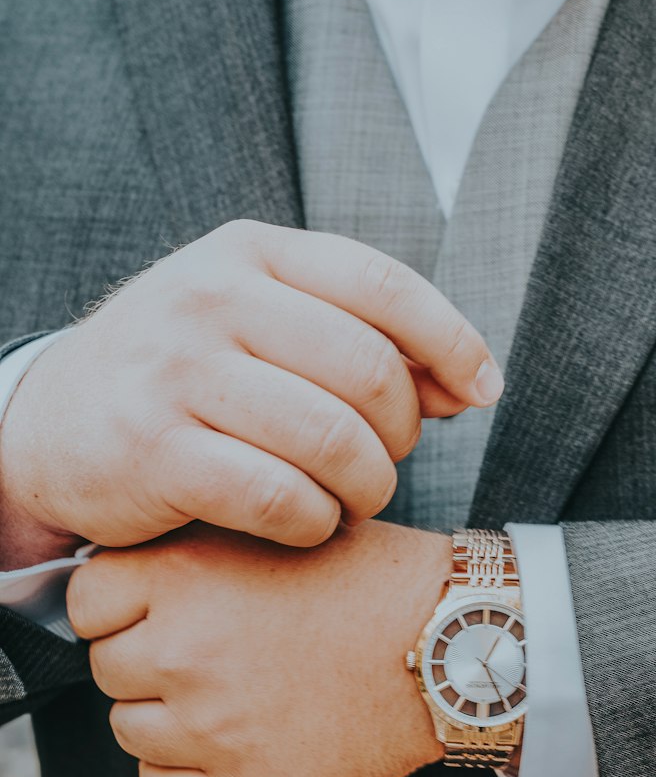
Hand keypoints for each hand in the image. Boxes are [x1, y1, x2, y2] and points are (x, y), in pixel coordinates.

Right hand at [0, 222, 501, 563]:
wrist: (52, 428)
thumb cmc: (180, 378)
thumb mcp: (256, 325)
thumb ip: (354, 338)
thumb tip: (470, 383)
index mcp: (250, 252)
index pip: (383, 284)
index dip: (452, 341)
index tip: (482, 391)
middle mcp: (213, 297)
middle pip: (370, 372)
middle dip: (402, 435)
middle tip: (384, 463)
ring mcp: (179, 371)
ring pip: (333, 440)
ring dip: (366, 488)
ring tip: (353, 502)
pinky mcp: (157, 451)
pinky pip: (280, 498)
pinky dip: (315, 524)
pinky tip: (308, 524)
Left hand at [66, 519, 450, 776]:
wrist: (452, 646)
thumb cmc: (372, 584)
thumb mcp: (275, 531)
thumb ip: (193, 554)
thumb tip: (128, 585)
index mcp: (187, 577)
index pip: (88, 601)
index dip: (119, 606)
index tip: (151, 612)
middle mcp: (186, 652)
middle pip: (108, 669)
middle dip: (149, 662)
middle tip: (210, 656)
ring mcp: (214, 728)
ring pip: (132, 731)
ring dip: (167, 717)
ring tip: (230, 699)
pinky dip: (184, 772)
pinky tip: (229, 745)